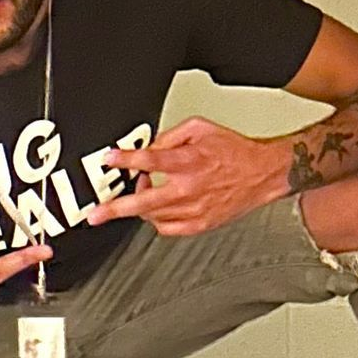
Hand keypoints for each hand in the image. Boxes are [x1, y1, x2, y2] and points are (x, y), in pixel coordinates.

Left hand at [85, 119, 285, 236]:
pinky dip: (157, 219)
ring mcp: (194, 209)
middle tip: (96, 214)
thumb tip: (148, 148)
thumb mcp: (200, 128)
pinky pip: (168, 228)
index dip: (125, 159)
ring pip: (153, 216)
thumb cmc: (233, 152)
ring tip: (144, 193)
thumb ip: (170, 136)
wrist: (261, 174)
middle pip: (144, 202)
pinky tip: (159, 208)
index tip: (109, 159)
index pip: (149, 160)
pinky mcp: (200, 224)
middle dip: (116, 208)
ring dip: (141, 206)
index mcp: (188, 161)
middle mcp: (189, 188)